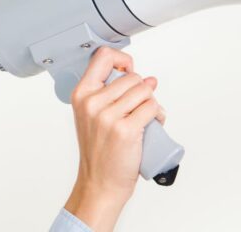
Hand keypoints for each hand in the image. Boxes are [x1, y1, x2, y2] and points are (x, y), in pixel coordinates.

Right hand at [64, 47, 162, 230]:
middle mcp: (92, 103)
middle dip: (142, 90)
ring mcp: (108, 117)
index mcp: (81, 95)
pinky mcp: (126, 130)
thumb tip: (147, 79)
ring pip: (145, 91)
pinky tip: (153, 124)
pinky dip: (158, 114)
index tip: (129, 71)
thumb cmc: (99, 151)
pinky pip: (152, 107)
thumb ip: (109, 94)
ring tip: (146, 117)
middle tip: (138, 108)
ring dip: (152, 103)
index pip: (104, 56)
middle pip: (133, 77)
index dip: (123, 60)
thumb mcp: (92, 116)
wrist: (100, 183)